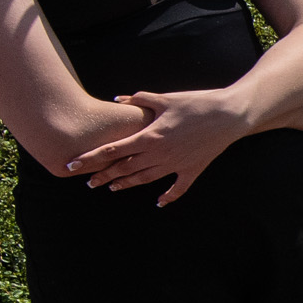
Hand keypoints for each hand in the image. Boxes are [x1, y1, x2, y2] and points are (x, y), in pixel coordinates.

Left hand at [63, 90, 250, 202]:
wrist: (230, 115)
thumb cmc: (197, 103)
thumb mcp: (166, 98)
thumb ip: (140, 100)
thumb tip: (119, 100)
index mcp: (150, 136)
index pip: (113, 149)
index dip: (91, 158)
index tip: (72, 165)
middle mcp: (160, 154)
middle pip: (125, 168)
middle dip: (104, 175)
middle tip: (87, 182)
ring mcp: (176, 164)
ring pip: (145, 179)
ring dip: (127, 184)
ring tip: (112, 188)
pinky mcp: (193, 169)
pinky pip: (178, 188)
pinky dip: (168, 197)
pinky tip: (159, 203)